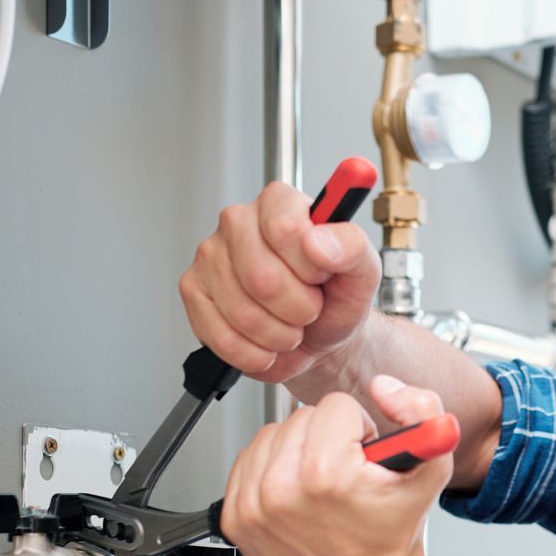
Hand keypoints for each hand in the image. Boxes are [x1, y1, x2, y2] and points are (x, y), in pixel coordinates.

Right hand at [178, 181, 380, 382]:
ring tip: (290, 326)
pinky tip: (267, 343)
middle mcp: (238, 221)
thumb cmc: (336, 299)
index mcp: (279, 203)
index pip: (284, 229)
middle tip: (309, 308)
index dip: (309, 267)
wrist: (320, 338)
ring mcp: (210, 256)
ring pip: (243, 313)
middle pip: (261, 278)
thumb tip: (318, 240)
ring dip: (278, 335)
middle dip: (297, 309)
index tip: (321, 275)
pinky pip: (222, 337)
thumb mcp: (362, 272)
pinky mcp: (193, 292)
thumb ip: (351, 246)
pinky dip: (254, 353)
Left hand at [218, 377, 453, 555]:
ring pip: (271, 435)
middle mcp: (281, 490)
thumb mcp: (433, 468)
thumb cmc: (394, 535)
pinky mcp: (236, 518)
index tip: (363, 460)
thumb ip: (422, 410)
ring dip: (297, 451)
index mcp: (325, 474)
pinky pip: (247, 462)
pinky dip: (271, 471)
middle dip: (327, 438)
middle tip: (346, 474)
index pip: (335, 406)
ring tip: (321, 484)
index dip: (358, 429)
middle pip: (300, 417)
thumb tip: (383, 387)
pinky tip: (296, 494)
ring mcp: (253, 506)